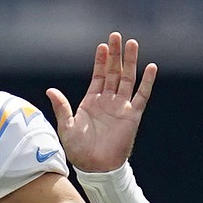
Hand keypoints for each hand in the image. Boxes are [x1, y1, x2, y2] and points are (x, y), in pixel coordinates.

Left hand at [46, 32, 156, 171]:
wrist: (95, 166)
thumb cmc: (78, 149)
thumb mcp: (66, 126)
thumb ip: (61, 107)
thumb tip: (50, 90)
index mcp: (91, 101)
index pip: (97, 75)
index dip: (100, 60)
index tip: (102, 45)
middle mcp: (107, 101)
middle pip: (113, 72)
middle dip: (115, 54)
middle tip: (116, 36)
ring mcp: (121, 107)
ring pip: (128, 78)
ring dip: (130, 61)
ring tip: (132, 43)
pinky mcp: (133, 115)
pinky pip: (142, 96)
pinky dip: (147, 82)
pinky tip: (151, 67)